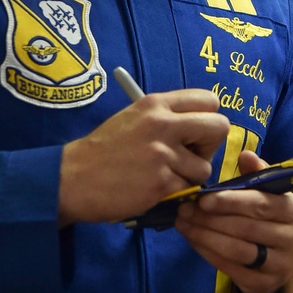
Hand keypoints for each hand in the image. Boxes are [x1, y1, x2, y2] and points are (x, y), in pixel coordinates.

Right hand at [58, 89, 229, 224]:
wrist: (74, 178)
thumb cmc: (104, 150)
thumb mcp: (133, 118)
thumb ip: (166, 116)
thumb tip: (199, 126)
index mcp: (156, 103)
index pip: (209, 100)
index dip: (207, 119)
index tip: (194, 134)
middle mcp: (162, 123)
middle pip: (219, 127)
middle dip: (210, 146)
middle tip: (190, 157)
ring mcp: (162, 153)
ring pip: (205, 167)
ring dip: (190, 176)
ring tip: (164, 176)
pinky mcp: (161, 181)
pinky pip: (187, 188)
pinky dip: (175, 193)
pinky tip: (154, 188)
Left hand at [175, 150, 292, 292]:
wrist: (288, 259)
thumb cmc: (274, 219)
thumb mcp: (271, 194)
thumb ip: (258, 174)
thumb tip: (245, 155)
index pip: (262, 205)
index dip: (231, 201)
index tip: (203, 198)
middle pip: (246, 228)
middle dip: (210, 219)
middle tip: (184, 210)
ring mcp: (280, 265)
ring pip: (237, 250)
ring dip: (205, 236)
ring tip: (183, 224)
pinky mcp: (264, 285)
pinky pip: (231, 269)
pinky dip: (208, 253)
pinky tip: (193, 240)